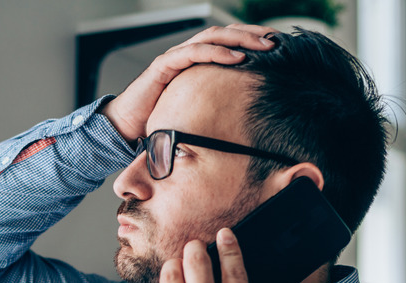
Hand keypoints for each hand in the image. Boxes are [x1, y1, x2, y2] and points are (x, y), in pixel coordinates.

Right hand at [100, 24, 276, 141]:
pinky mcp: (164, 65)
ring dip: (240, 39)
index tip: (279, 46)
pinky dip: (217, 52)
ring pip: (212, 37)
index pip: (228, 43)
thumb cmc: (159, 119)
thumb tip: (247, 119)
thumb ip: (216, 108)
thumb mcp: (197, 112)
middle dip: (252, 34)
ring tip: (264, 45)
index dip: (252, 40)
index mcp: (197, 63)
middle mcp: (187, 54)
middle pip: (224, 34)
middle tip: (277, 40)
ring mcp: (176, 57)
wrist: (126, 126)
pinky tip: (237, 57)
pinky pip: (193, 52)